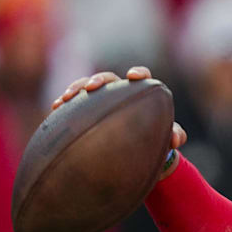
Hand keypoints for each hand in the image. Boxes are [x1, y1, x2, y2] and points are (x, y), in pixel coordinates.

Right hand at [51, 66, 187, 174]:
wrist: (136, 158)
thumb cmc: (154, 144)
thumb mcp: (166, 142)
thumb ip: (174, 137)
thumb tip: (177, 139)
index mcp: (142, 95)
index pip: (142, 76)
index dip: (138, 73)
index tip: (133, 77)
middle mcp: (120, 93)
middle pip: (109, 79)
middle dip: (99, 79)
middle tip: (93, 87)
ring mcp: (101, 101)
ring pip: (87, 88)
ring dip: (76, 88)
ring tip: (66, 98)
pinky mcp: (85, 111)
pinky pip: (73, 103)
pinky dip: (64, 102)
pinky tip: (55, 108)